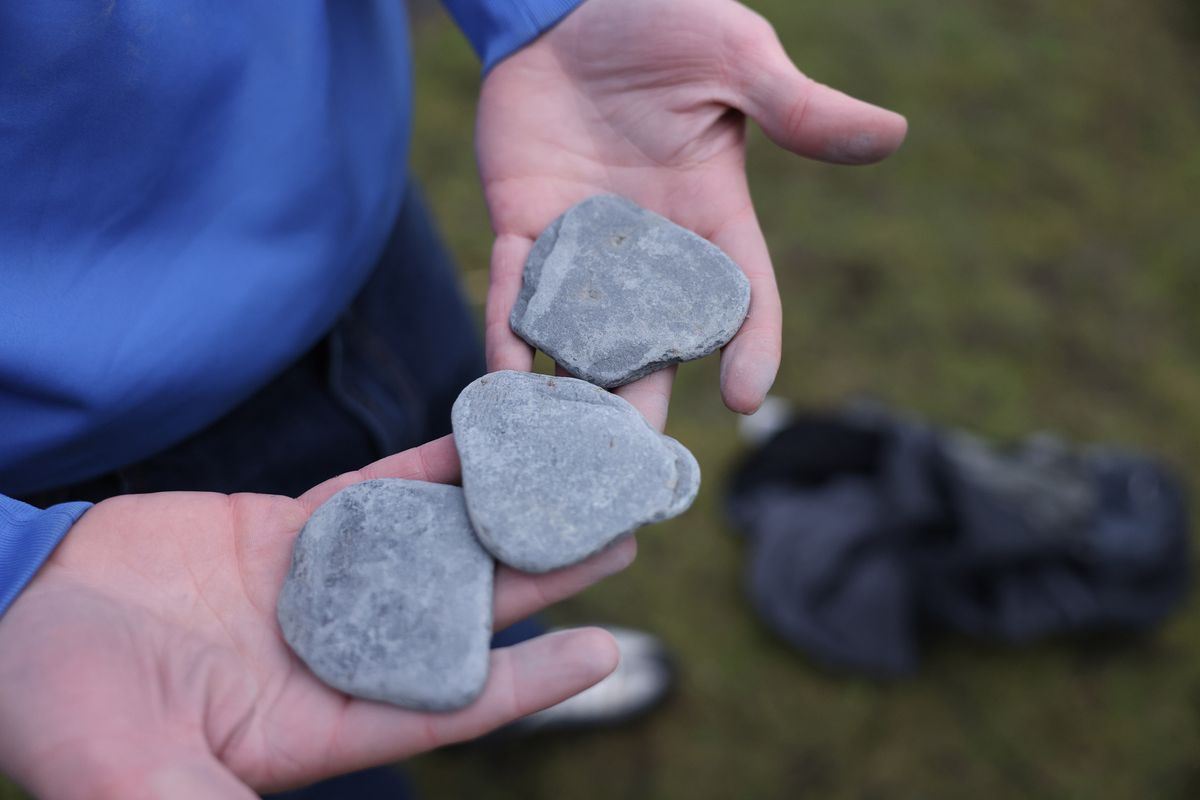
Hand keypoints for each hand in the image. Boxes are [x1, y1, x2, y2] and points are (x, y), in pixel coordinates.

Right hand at [0, 436, 632, 798]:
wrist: (13, 618)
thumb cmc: (63, 713)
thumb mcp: (138, 782)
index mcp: (321, 721)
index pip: (452, 703)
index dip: (532, 682)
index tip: (609, 650)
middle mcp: (340, 651)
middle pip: (466, 611)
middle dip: (543, 578)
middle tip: (623, 537)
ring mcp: (323, 584)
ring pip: (435, 542)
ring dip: (504, 512)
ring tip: (578, 477)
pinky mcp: (293, 528)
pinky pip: (377, 490)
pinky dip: (429, 466)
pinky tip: (485, 440)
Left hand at [478, 0, 906, 427]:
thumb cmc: (661, 21)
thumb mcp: (735, 59)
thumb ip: (796, 108)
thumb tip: (894, 135)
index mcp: (712, 214)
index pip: (743, 295)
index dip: (752, 346)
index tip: (748, 399)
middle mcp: (650, 246)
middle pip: (657, 340)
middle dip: (650, 399)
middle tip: (640, 461)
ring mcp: (583, 244)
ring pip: (585, 334)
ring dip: (578, 388)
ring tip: (569, 447)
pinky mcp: (524, 226)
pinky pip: (515, 291)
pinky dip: (508, 333)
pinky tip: (503, 378)